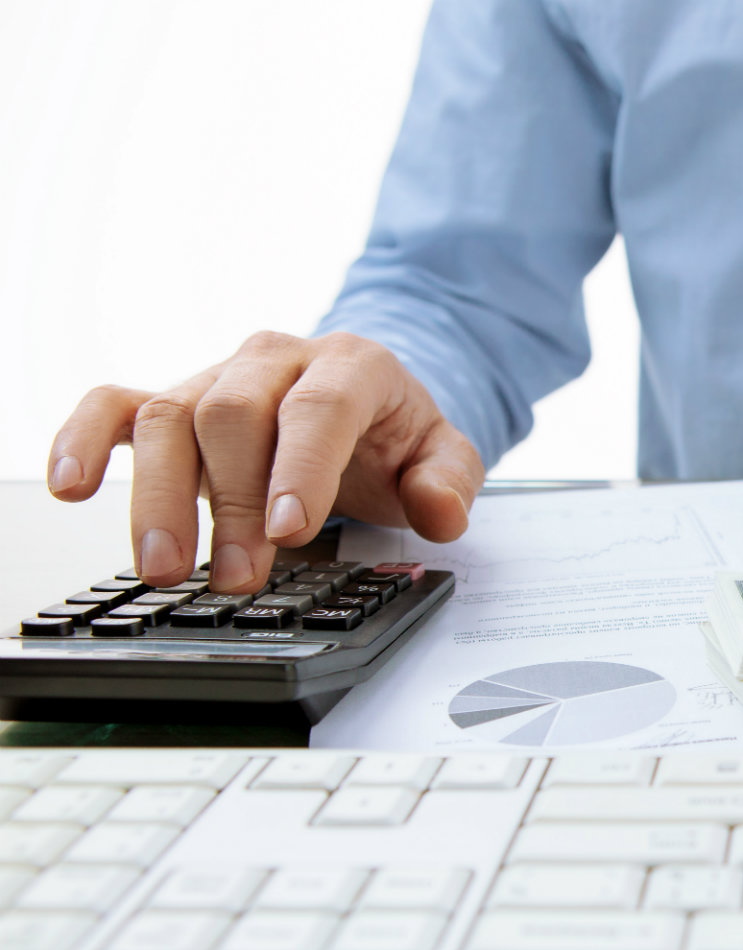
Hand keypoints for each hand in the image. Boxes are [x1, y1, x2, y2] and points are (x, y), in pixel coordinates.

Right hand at [46, 331, 483, 593]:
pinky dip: (84, 439)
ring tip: (164, 568)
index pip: (318, 408)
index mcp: (349, 366)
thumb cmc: (392, 433)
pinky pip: (113, 405)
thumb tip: (441, 510)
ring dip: (160, 495)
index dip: (299, 468)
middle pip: (235, 416)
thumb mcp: (442, 455)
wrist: (361, 400)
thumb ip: (450, 481)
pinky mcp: (174, 400)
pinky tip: (73, 486)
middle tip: (238, 576)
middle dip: (234, 501)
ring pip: (171, 417)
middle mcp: (274, 361)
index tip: (290, 530)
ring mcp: (217, 377)